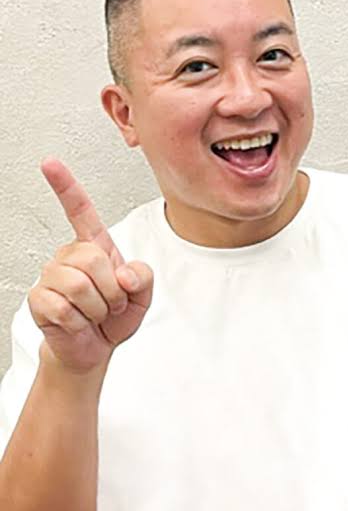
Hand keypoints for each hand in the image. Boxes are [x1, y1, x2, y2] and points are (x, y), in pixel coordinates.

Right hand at [28, 158, 153, 372]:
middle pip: (94, 260)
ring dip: (98, 308)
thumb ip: (143, 276)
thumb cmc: (115, 316)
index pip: (79, 210)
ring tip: (95, 313)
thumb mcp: (143, 294)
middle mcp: (69, 255)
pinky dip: (80, 321)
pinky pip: (65, 307)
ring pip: (80, 285)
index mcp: (94, 246)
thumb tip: (122, 273)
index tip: (50, 163)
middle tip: (112, 304)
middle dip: (113, 291)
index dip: (65, 186)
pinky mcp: (39, 299)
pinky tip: (78, 322)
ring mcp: (51, 275)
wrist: (95, 347)